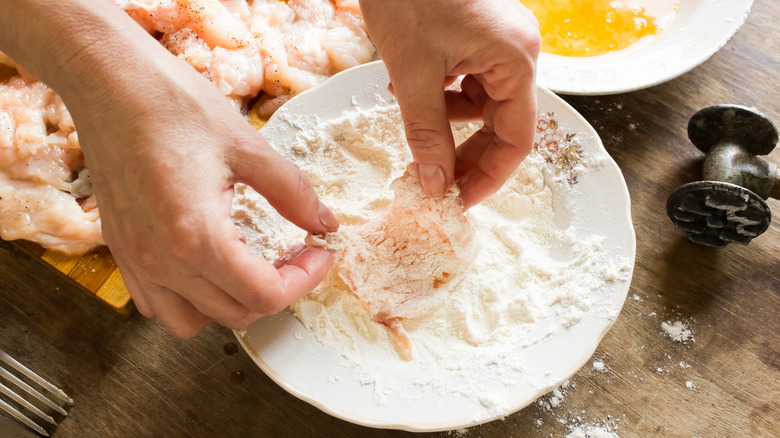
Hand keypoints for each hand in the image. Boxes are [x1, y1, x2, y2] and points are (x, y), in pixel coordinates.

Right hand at [58, 18, 337, 337]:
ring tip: (251, 263)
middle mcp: (160, 259)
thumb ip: (292, 192)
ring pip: (193, 322)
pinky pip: (157, 304)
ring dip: (232, 303)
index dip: (304, 280)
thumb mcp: (247, 144)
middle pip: (235, 313)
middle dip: (278, 289)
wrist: (107, 81)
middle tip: (295, 253)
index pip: (263, 294)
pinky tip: (210, 263)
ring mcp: (135, 260)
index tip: (319, 253)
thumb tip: (325, 223)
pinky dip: (191, 299)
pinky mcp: (121, 251)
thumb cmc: (172, 103)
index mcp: (195, 234)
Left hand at [359, 0, 539, 207]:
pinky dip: (438, 91)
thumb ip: (427, 134)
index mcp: (516, 61)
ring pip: (478, 103)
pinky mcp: (477, 35)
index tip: (460, 202)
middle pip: (500, 123)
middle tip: (432, 180)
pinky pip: (465, 79)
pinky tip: (409, 80)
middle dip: (463, 152)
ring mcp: (498, 42)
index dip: (489, 177)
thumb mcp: (414, 74)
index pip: (517, 139)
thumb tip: (436, 186)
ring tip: (408, 102)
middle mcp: (517, 52)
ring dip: (443, 116)